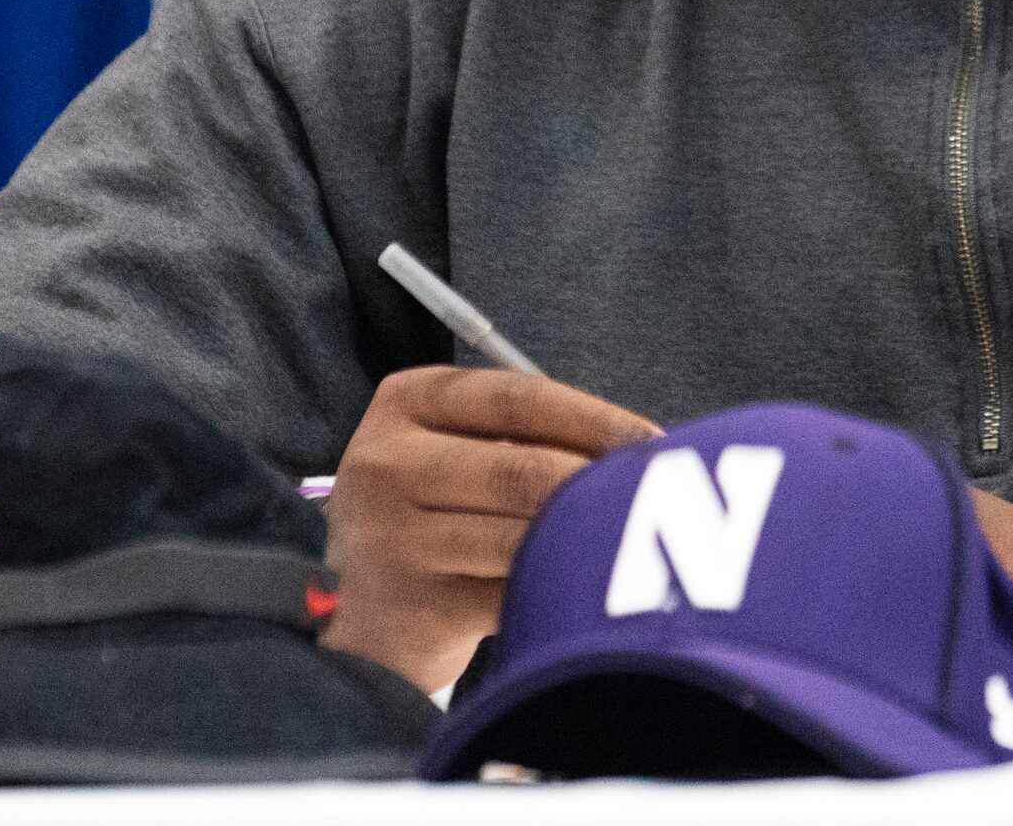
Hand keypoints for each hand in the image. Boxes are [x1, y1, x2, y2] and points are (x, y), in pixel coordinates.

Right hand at [320, 366, 657, 691]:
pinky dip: (558, 592)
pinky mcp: (413, 608)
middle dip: (598, 486)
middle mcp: (385, 464)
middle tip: (655, 499)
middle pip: (524, 468)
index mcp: (404, 403)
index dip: (595, 418)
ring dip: (583, 541)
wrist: (357, 615)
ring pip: (523, 535)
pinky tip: (584, 593)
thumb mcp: (451, 451)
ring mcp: (391, 539)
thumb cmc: (431, 516)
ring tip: (630, 544)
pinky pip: (515, 592)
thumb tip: (635, 448)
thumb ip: (522, 437)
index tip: (652, 440)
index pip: (517, 397)